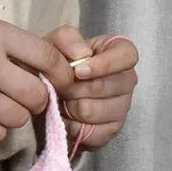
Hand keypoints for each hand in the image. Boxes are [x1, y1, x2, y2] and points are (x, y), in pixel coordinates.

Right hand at [0, 17, 74, 142]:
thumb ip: (5, 44)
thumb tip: (39, 65)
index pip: (47, 57)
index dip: (62, 73)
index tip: (62, 81)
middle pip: (36, 94)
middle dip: (37, 100)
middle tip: (26, 99)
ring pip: (18, 117)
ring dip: (14, 116)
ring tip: (0, 108)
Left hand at [44, 25, 138, 151]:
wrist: (44, 100)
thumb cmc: (55, 68)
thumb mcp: (54, 46)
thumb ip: (66, 39)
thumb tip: (82, 54)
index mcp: (119, 53)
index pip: (127, 56)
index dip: (103, 65)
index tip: (78, 71)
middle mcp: (126, 79)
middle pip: (106, 87)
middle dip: (74, 89)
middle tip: (59, 88)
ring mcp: (122, 107)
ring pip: (91, 110)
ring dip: (68, 108)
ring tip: (61, 102)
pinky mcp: (111, 130)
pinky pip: (88, 131)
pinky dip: (69, 126)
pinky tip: (65, 118)